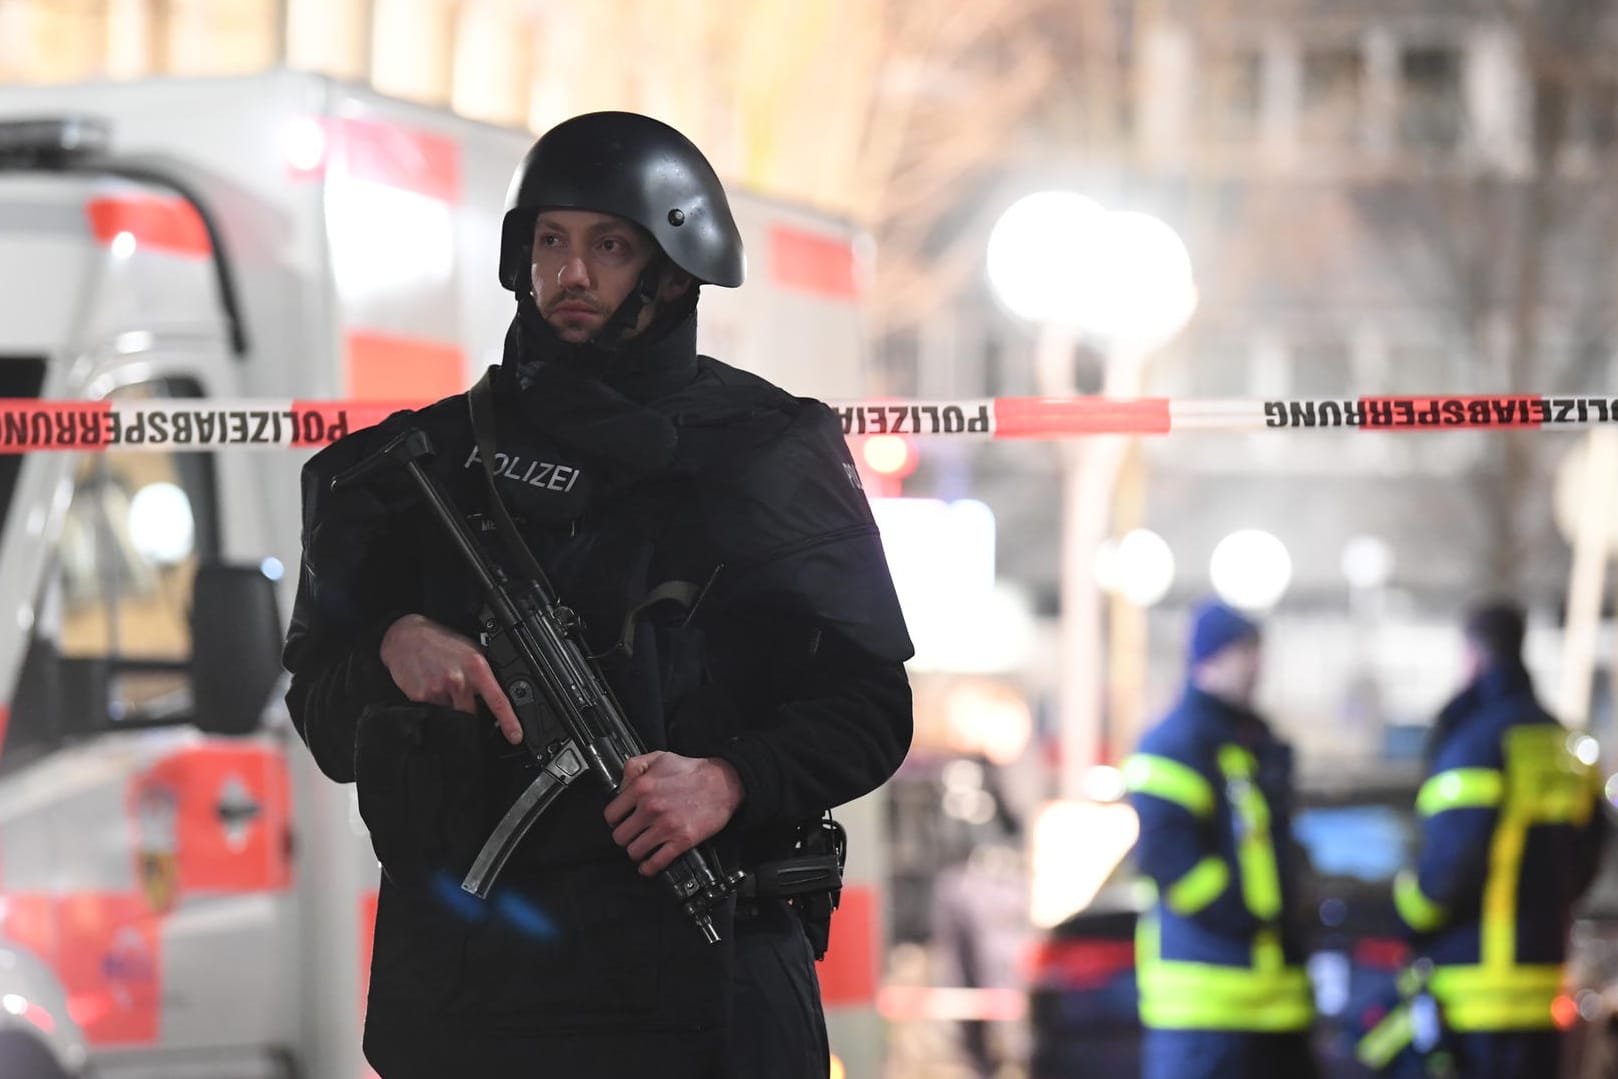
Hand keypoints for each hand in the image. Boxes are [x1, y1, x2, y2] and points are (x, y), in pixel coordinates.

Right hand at [379, 614, 522, 743]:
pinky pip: (433, 710)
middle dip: (471, 711)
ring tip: (443, 684)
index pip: (497, 700)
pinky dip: (435, 702)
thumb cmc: (441, 643)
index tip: (515, 736)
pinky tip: (431, 685)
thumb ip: (484, 674)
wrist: (405, 637)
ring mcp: (437, 690)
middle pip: (472, 714)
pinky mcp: (420, 698)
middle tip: (461, 694)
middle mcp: (457, 680)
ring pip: (452, 714)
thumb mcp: (470, 651)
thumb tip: (499, 694)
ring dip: (450, 705)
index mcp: (475, 667)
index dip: (509, 721)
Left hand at [605, 752, 743, 875]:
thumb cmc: (693, 771)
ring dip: (636, 851)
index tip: (620, 821)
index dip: (615, 819)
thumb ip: (634, 768)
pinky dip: (649, 867)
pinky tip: (648, 865)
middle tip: (632, 834)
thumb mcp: (659, 757)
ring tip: (642, 847)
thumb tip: (621, 788)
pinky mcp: (682, 841)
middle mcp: (651, 808)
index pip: (611, 815)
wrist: (724, 782)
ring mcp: (666, 826)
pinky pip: (656, 862)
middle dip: (625, 837)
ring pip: (634, 852)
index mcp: (642, 787)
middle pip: (620, 837)